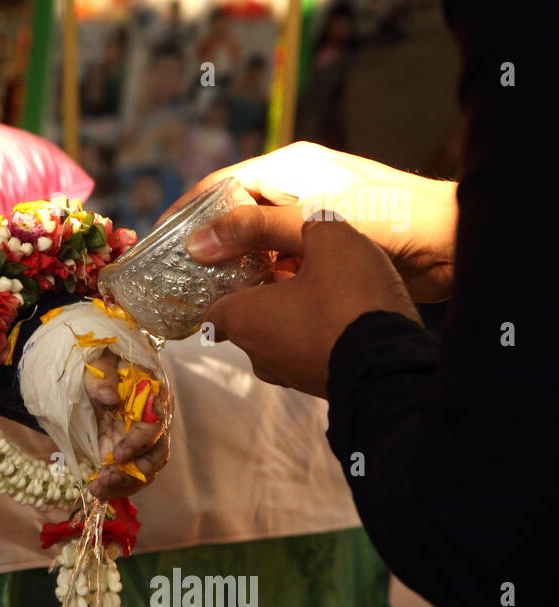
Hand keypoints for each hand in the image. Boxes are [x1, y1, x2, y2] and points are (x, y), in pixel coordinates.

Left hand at [81, 351, 169, 499]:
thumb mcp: (99, 362)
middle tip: (105, 480)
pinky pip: (131, 474)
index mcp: (152, 397)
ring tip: (98, 491)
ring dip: (124, 484)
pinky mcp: (129, 450)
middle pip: (156, 455)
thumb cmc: (101, 360)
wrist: (95, 367)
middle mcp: (152, 421)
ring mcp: (141, 439)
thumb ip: (102, 379)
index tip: (117, 455)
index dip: (139, 443)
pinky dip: (117, 485)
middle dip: (133, 473)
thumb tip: (109, 401)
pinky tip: (99, 491)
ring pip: (145, 470)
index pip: (155, 425)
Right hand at [172, 142, 456, 301]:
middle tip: (171, 277)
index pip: (217, 186)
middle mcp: (291, 190)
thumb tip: (196, 244)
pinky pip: (276, 264)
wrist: (446, 243)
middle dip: (203, 246)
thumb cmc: (385, 217)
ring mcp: (305, 221)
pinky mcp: (320, 251)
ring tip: (201, 296)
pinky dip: (260, 282)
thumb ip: (252, 229)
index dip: (183, 213)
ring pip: (253, 245)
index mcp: (286, 168)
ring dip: (231, 268)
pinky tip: (246, 305)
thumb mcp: (310, 218)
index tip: (154, 243)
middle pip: (231, 216)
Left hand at [202, 216, 420, 397]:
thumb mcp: (332, 242)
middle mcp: (259, 354)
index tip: (236, 271)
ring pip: (280, 338)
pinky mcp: (321, 385)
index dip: (222, 288)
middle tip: (288, 269)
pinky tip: (344, 313)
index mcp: (244, 320)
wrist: (395, 367)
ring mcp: (290, 375)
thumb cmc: (350, 303)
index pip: (212, 309)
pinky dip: (318, 334)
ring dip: (294, 315)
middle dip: (265, 296)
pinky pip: (309, 353)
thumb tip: (309, 221)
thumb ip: (309, 225)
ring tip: (322, 287)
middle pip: (248, 321)